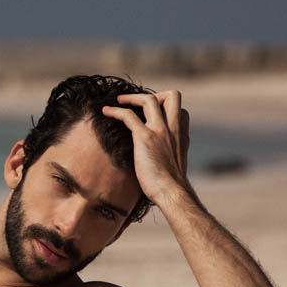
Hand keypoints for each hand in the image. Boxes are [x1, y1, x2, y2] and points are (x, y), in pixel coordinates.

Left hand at [102, 91, 191, 206]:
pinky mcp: (145, 137)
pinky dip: (115, 111)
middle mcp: (173, 128)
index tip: (153, 116)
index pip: (180, 110)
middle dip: (155, 94)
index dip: (167, 110)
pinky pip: (128, 116)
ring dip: (132, 98)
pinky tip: (105, 111)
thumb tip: (160, 159)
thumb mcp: (175, 165)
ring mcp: (160, 131)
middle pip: (172, 96)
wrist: (171, 192)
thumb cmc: (170, 186)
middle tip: (139, 103)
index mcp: (181, 135)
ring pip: (149, 100)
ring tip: (119, 100)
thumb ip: (170, 154)